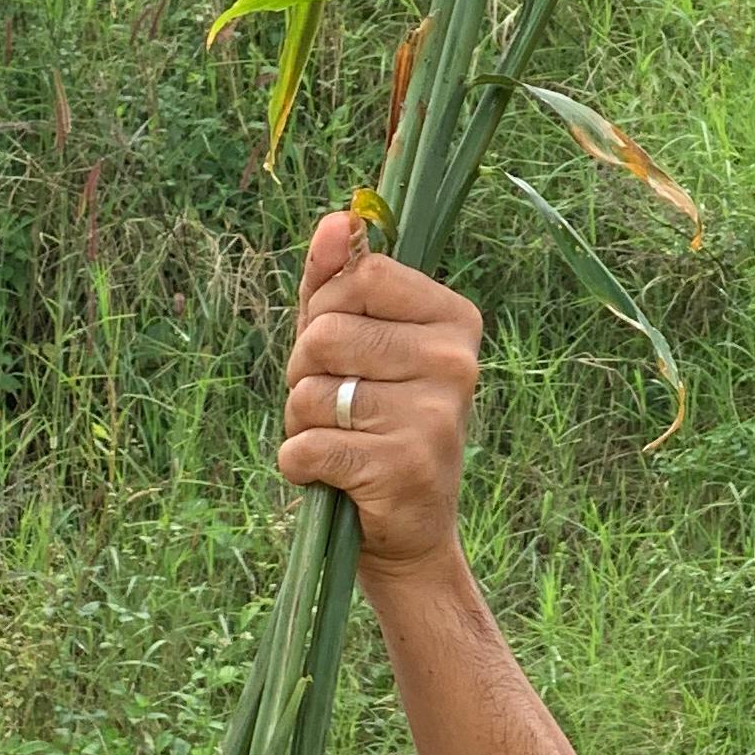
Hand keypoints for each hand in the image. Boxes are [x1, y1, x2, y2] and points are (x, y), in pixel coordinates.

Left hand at [277, 210, 481, 584]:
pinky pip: (305, 446)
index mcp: (454, 319)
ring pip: (309, 392)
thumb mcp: (356, 347)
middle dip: (304, 374)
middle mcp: (456, 361)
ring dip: (300, 423)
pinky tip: (333, 478)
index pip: (359, 276)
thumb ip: (338, 282)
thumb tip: (335, 221)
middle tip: (336, 409)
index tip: (342, 351)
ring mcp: (435, 415)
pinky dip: (298, 465)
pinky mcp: (404, 467)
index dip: (323, 312)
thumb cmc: (373, 426)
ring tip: (340, 443)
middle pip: (324, 333)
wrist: (408, 533)